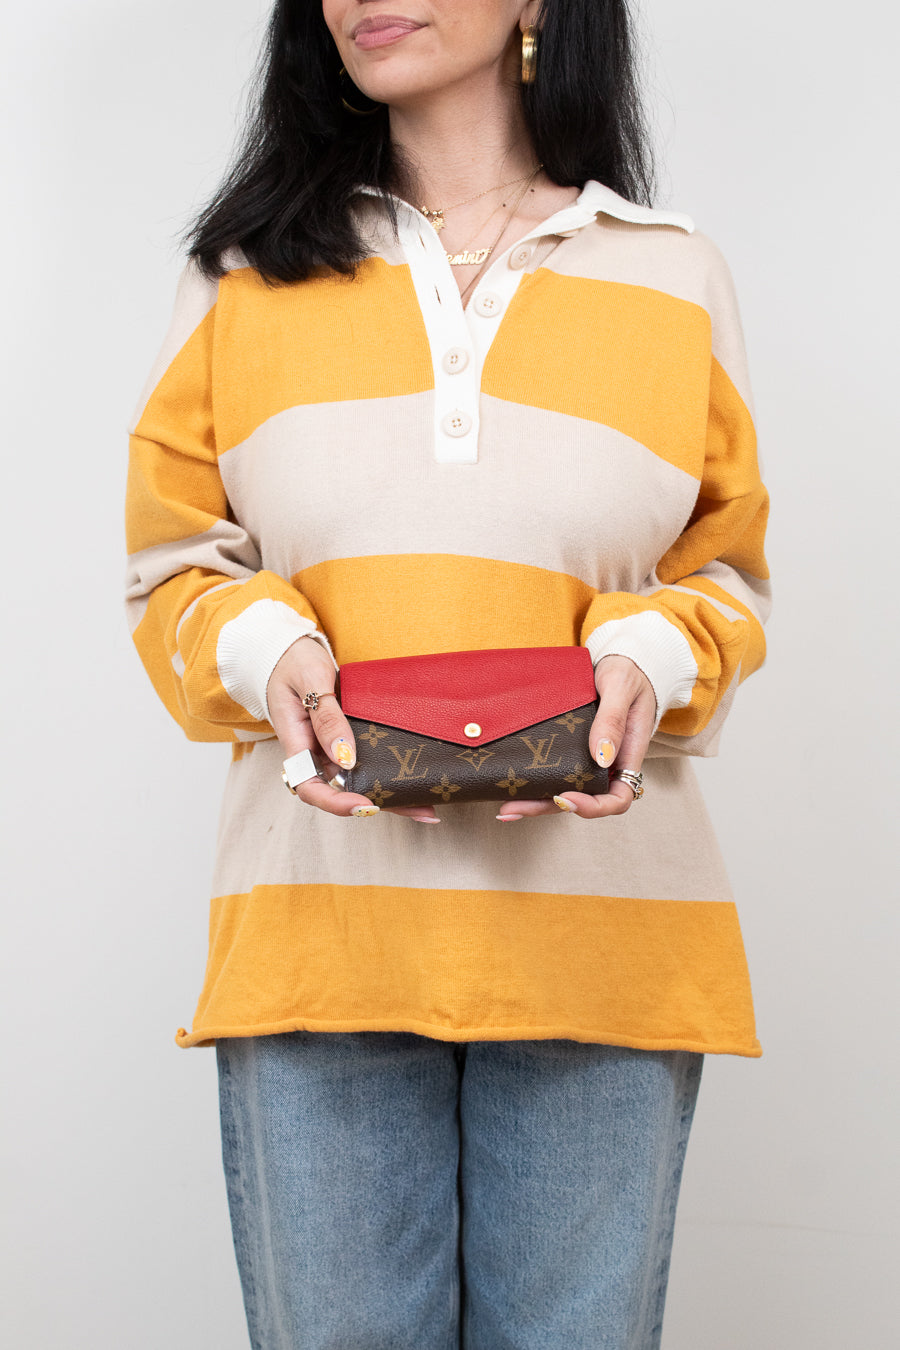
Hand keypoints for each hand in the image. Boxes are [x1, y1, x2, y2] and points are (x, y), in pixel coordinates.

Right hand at [266, 636, 439, 822]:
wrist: (291, 652)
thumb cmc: (294, 663)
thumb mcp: (310, 682)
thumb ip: (326, 717)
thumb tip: (346, 758)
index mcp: (298, 744)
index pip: (311, 788)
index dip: (336, 804)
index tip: (364, 806)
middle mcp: (316, 754)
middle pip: (343, 791)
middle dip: (379, 806)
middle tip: (419, 811)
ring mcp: (332, 749)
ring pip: (360, 780)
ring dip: (390, 795)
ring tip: (427, 806)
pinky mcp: (348, 739)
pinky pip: (368, 760)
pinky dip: (389, 772)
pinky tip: (415, 780)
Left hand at [495, 655, 655, 821]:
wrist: (620, 661)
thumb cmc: (629, 673)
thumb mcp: (621, 688)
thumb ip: (613, 719)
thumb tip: (601, 756)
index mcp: (626, 756)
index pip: (617, 799)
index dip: (593, 807)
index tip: (566, 797)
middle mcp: (607, 764)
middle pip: (583, 800)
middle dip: (549, 807)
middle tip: (515, 808)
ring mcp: (588, 759)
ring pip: (565, 790)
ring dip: (536, 801)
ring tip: (506, 807)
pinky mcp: (571, 749)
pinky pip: (555, 770)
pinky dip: (535, 782)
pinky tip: (511, 785)